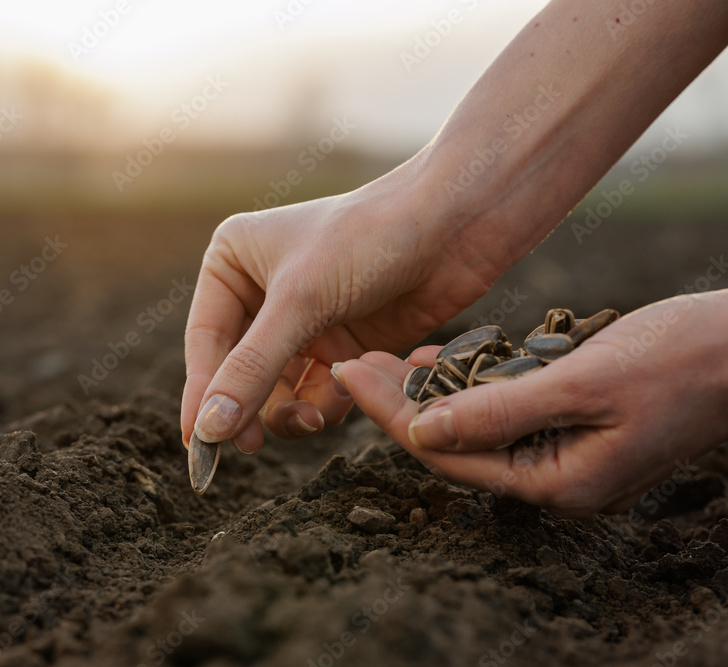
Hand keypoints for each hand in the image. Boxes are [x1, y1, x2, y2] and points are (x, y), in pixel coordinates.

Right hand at [181, 164, 502, 452]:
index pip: (206, 342)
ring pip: (278, 389)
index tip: (200, 447)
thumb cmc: (369, 238)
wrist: (455, 224)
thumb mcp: (301, 302)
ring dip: (293, 409)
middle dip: (252, 406)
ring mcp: (304, 320)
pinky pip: (318, 390)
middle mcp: (262, 292)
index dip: (202, 394)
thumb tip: (209, 430)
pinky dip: (328, 401)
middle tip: (253, 443)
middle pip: (239, 372)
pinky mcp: (343, 341)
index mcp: (233, 262)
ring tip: (316, 416)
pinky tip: (348, 391)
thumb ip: (252, 369)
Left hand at [331, 291, 727, 516]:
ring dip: (431, 392)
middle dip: (399, 405)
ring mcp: (564, 453)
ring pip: (477, 426)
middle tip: (352, 360)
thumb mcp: (583, 383)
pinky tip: (439, 358)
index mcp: (555, 484)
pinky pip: (506, 410)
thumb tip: (418, 435)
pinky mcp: (572, 425)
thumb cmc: (680, 360)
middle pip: (454, 444)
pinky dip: (472, 384)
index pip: (447, 454)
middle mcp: (554, 479)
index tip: (348, 372)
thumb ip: (499, 411)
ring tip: (383, 358)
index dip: (390, 415)